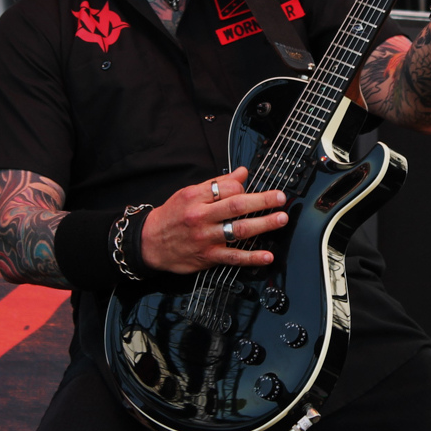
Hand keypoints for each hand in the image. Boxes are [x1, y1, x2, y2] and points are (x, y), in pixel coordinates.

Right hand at [140, 167, 287, 273]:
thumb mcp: (188, 193)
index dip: (244, 187)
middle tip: (280, 197)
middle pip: (236, 206)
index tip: (252, 188)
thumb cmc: (171, 216)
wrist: (149, 243)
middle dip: (262, 201)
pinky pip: (233, 257)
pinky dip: (252, 258)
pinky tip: (267, 256)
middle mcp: (202, 217)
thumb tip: (242, 173)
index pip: (226, 188)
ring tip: (281, 219)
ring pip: (239, 231)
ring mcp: (206, 238)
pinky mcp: (208, 257)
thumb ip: (216, 183)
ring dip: (264, 225)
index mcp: (196, 197)